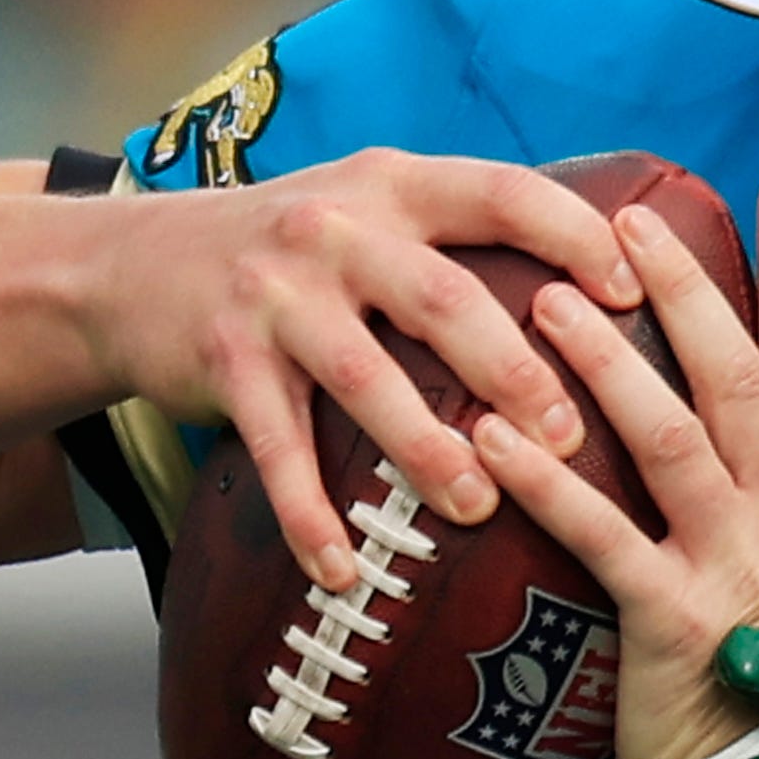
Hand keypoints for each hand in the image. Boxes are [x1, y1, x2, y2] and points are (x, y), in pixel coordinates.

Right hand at [129, 150, 642, 593]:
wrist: (126, 265)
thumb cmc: (287, 254)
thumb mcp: (366, 209)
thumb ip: (453, 237)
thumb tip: (587, 298)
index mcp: (393, 186)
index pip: (500, 193)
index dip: (572, 235)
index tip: (632, 291)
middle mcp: (335, 229)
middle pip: (441, 297)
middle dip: (511, 369)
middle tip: (564, 436)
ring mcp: (274, 294)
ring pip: (364, 376)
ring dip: (424, 448)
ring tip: (477, 506)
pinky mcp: (223, 361)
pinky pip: (275, 450)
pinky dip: (309, 516)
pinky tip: (343, 572)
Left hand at [476, 174, 758, 758]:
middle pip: (736, 374)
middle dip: (682, 288)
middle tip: (622, 225)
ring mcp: (735, 563)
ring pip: (670, 436)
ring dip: (605, 363)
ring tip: (543, 303)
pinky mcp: (673, 619)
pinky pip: (602, 535)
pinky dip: (547, 483)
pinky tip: (494, 437)